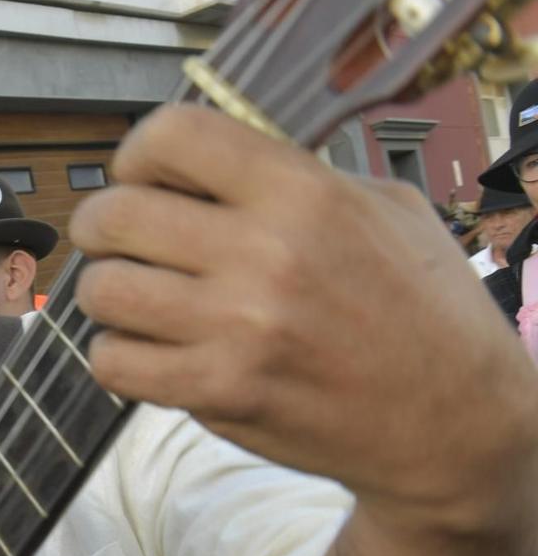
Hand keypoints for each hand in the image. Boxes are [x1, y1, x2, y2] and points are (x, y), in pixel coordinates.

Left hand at [71, 105, 537, 538]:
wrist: (453, 420)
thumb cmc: (421, 308)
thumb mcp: (384, 209)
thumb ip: (293, 178)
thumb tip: (205, 164)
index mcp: (304, 192)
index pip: (172, 136)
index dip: (138, 153)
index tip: (140, 176)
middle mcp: (265, 253)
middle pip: (115, 215)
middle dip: (101, 225)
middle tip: (117, 241)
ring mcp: (237, 328)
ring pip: (102, 290)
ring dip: (106, 292)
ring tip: (136, 297)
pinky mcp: (220, 392)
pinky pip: (114, 362)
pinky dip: (118, 355)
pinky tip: (149, 349)